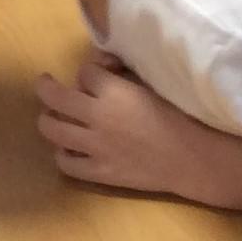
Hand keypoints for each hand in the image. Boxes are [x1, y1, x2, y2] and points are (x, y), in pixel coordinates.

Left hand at [34, 53, 207, 196]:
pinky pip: (66, 165)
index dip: (90, 72)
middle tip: (45, 84)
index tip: (98, 75)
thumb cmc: (182, 117)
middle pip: (55, 97)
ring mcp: (95, 147)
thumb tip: (104, 67)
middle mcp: (98, 117)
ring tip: (51, 117)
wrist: (195, 159)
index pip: (84, 73)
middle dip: (46, 87)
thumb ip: (126, 74)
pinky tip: (69, 151)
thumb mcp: (155, 84)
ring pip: (53, 130)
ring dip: (48, 120)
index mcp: (114, 92)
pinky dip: (63, 156)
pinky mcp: (100, 173)